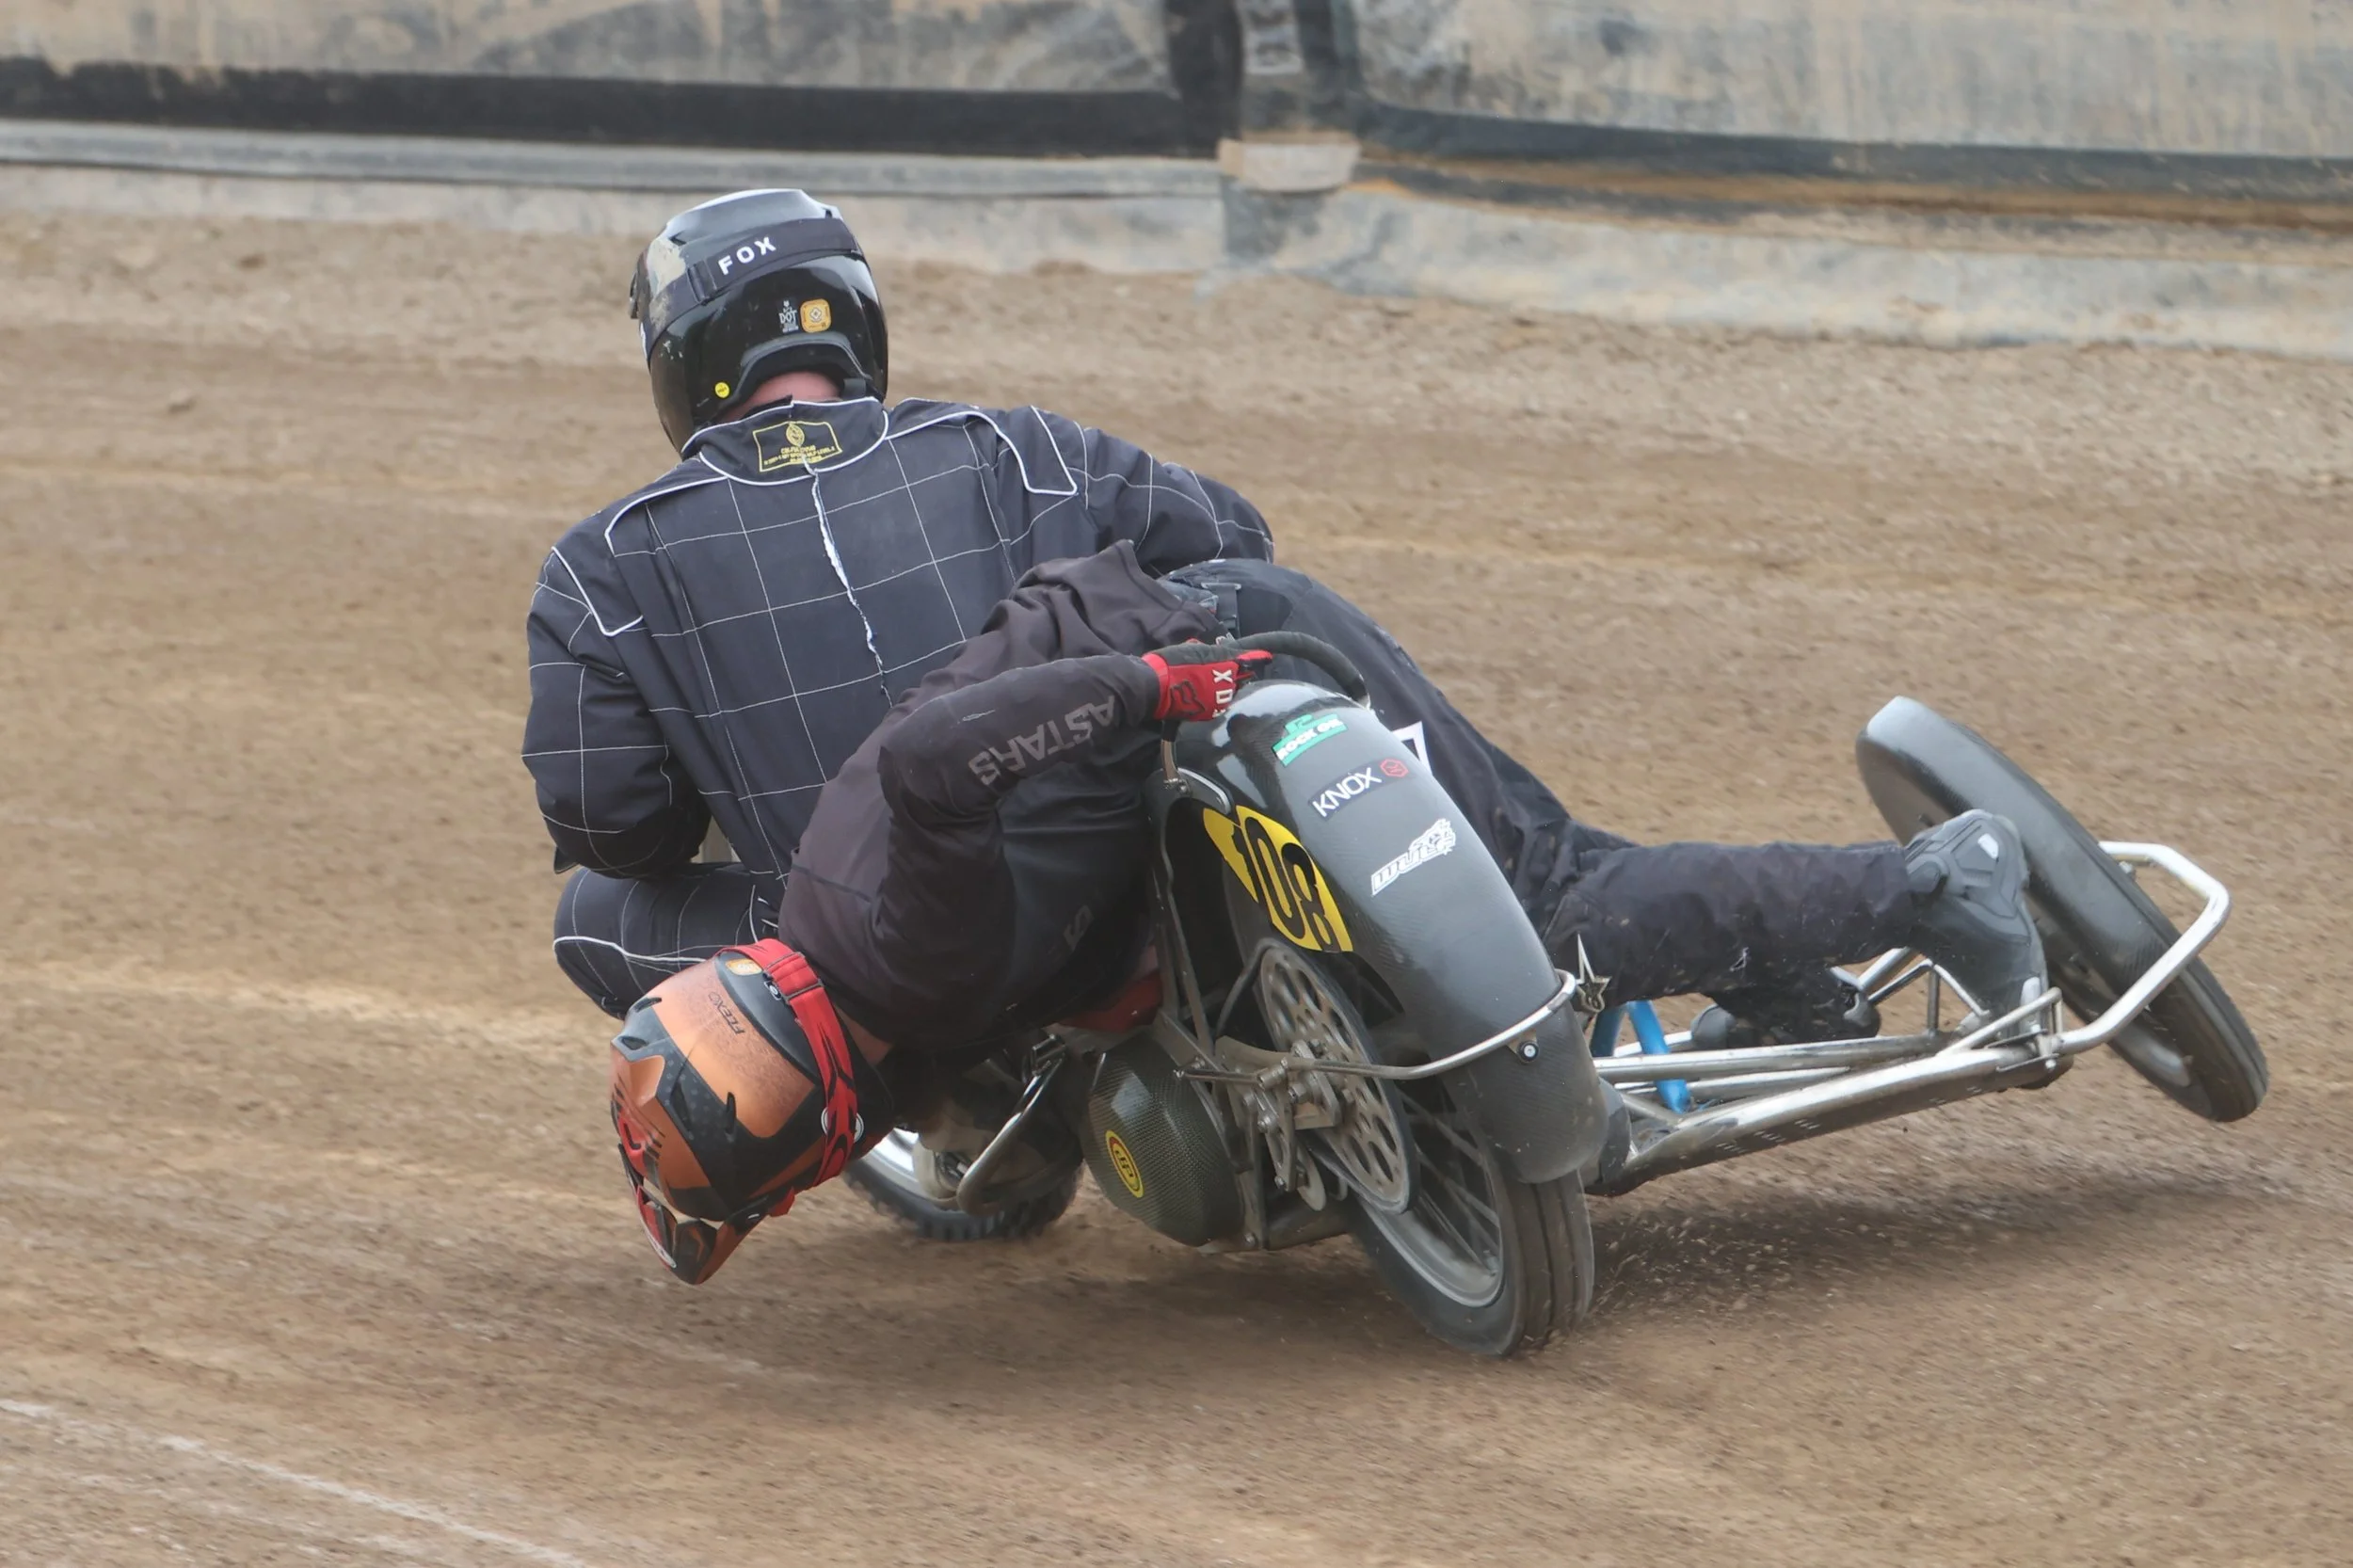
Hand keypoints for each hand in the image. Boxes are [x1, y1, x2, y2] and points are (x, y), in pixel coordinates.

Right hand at [1142, 641, 1274, 721]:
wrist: (1154, 688)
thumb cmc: (1171, 664)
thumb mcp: (1194, 649)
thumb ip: (1214, 652)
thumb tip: (1226, 652)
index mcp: (1224, 665)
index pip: (1247, 660)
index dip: (1257, 658)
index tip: (1267, 656)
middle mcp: (1226, 684)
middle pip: (1240, 679)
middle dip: (1238, 674)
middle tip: (1228, 669)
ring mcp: (1218, 700)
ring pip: (1230, 692)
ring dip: (1226, 687)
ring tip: (1213, 682)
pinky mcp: (1209, 713)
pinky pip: (1218, 704)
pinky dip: (1215, 699)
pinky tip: (1205, 694)